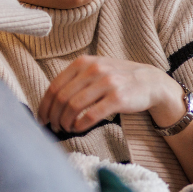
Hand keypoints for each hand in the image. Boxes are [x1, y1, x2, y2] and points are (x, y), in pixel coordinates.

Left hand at [38, 56, 186, 133]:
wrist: (151, 82)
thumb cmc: (120, 79)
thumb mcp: (97, 69)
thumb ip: (76, 78)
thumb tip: (51, 101)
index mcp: (84, 62)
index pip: (55, 86)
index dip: (45, 105)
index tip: (42, 118)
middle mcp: (94, 70)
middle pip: (62, 97)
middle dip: (53, 116)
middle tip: (52, 127)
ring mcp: (107, 83)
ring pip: (73, 106)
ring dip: (65, 122)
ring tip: (65, 129)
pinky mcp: (118, 98)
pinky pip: (91, 115)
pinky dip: (80, 125)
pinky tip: (78, 128)